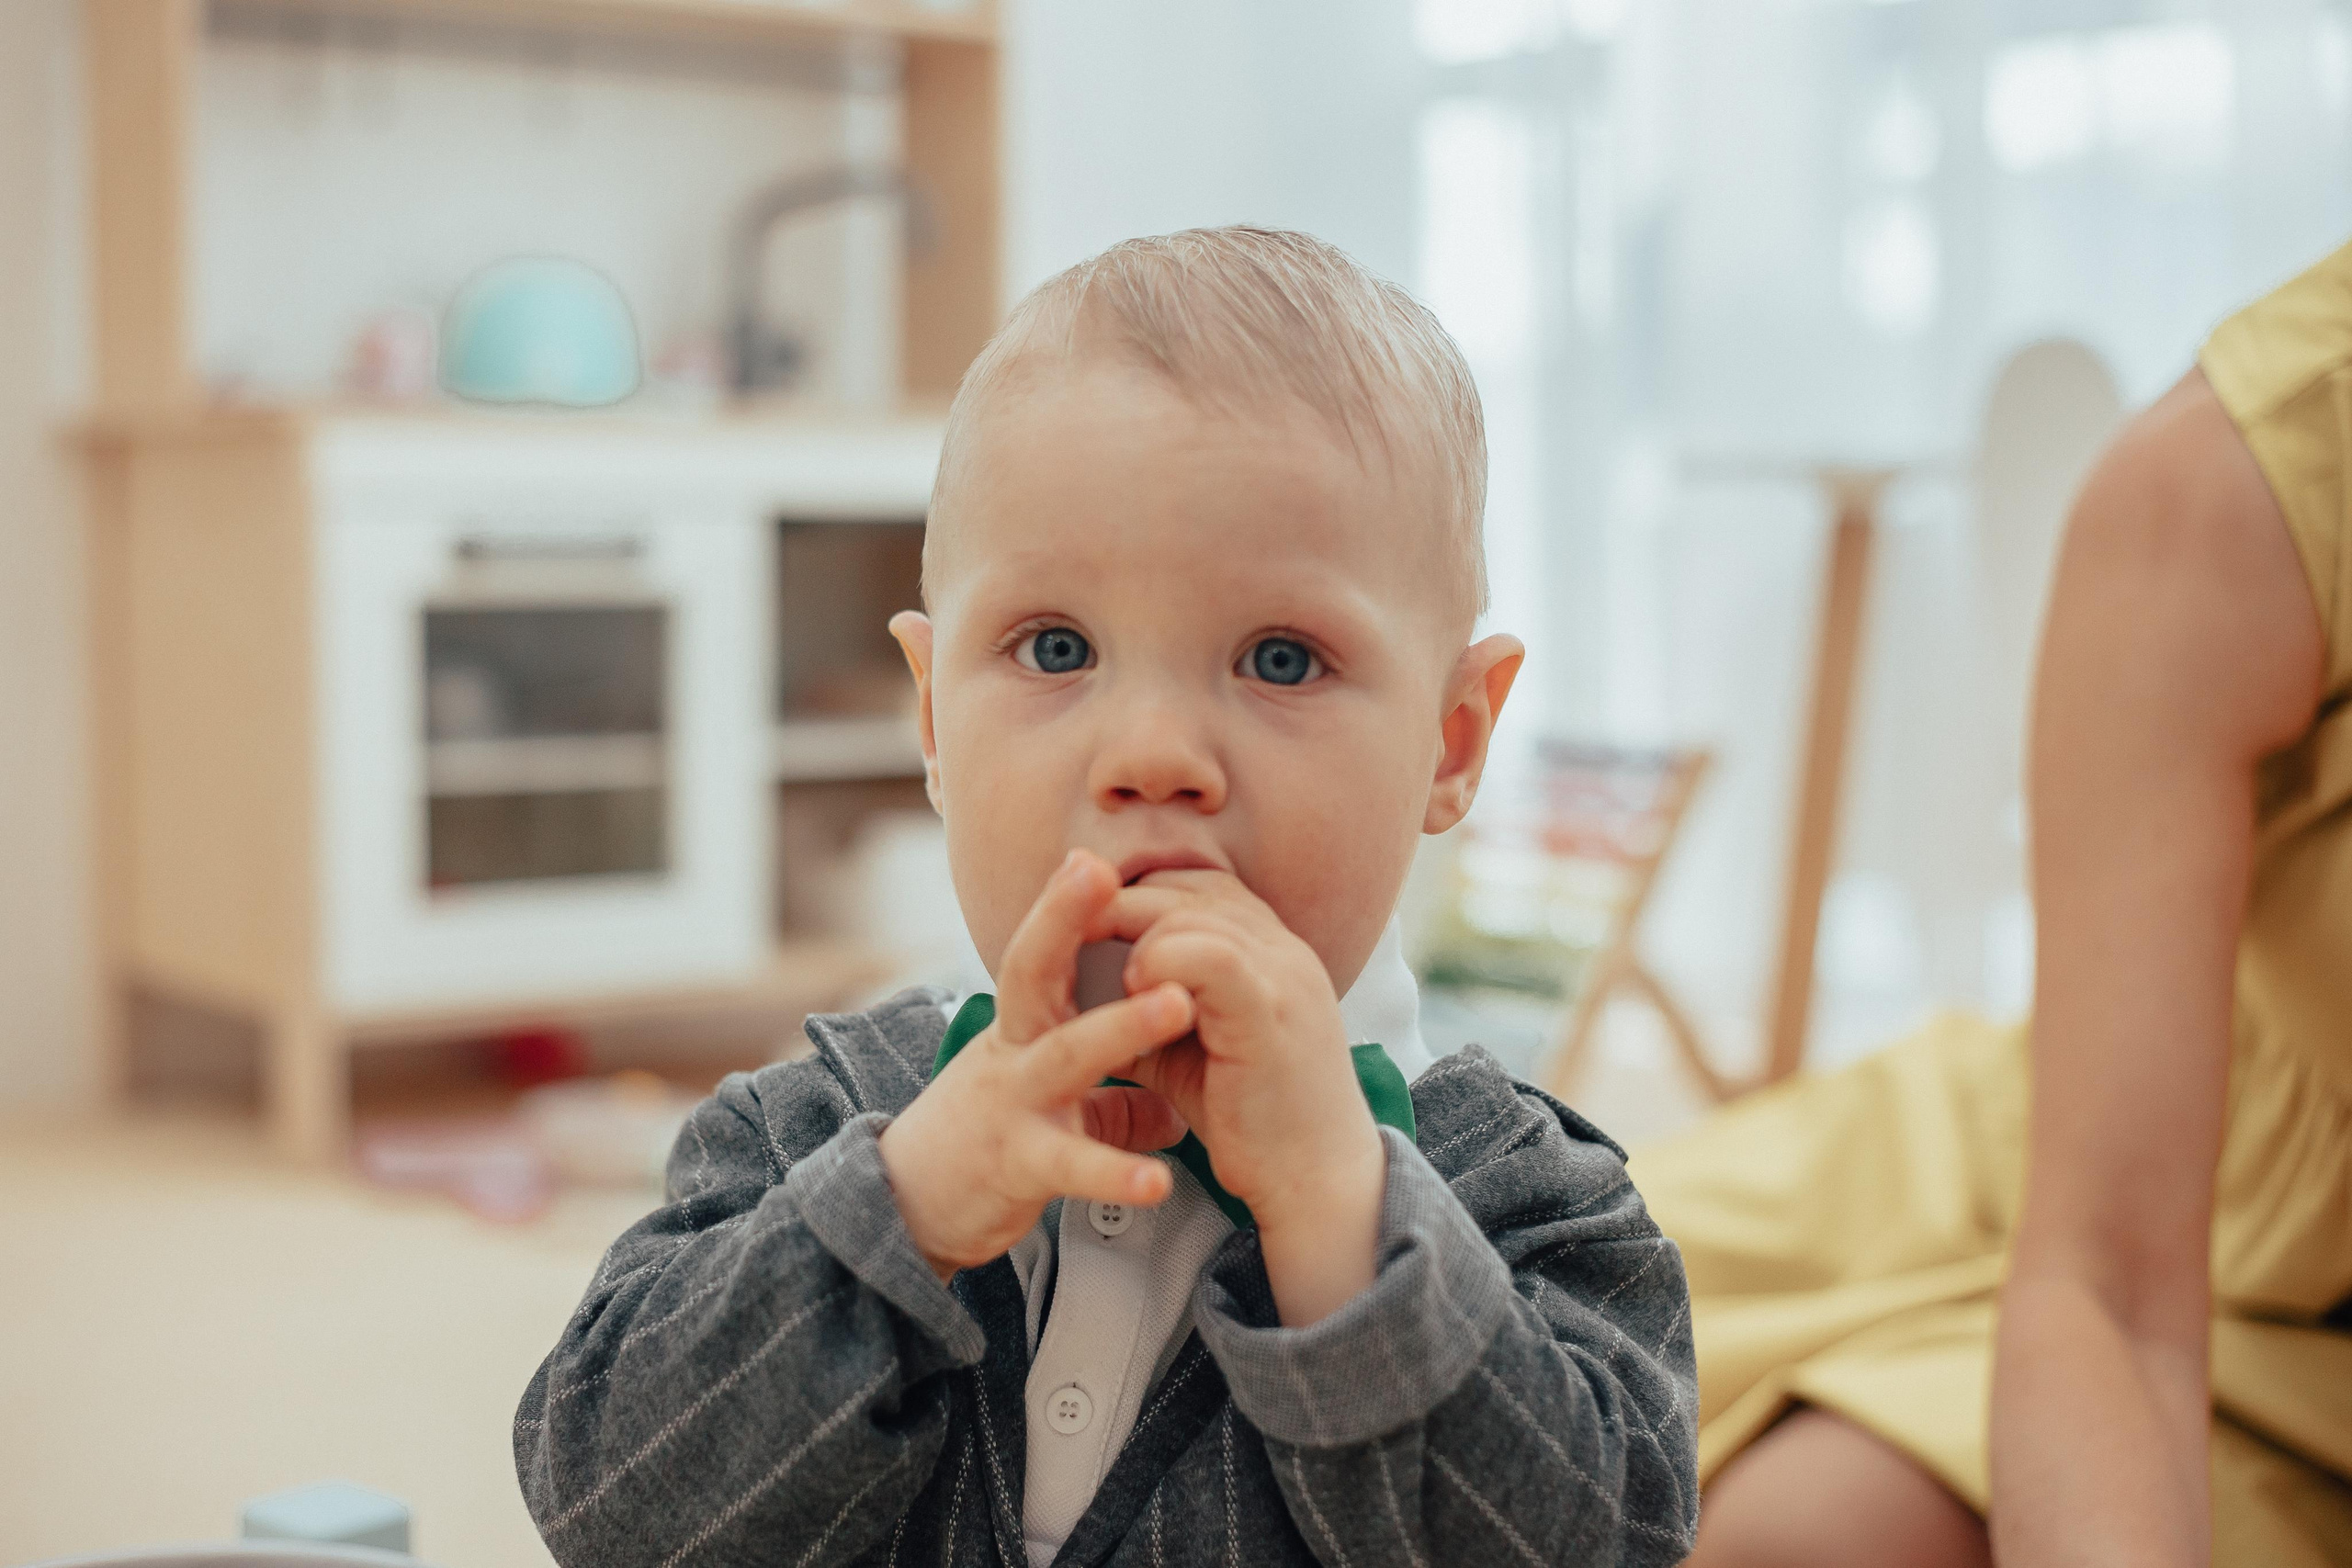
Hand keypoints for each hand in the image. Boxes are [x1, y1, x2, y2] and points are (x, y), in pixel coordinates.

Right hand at [878, 850, 1194, 1278]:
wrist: (906, 1212)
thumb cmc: (983, 1145)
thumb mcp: (1046, 1109)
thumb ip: (1113, 1105)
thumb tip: (1175, 1111)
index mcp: (1021, 1029)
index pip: (1041, 953)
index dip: (1065, 905)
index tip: (1097, 857)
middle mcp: (1011, 1053)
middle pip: (1030, 971)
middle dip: (1063, 918)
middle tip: (1107, 873)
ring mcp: (1010, 1103)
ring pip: (1064, 1055)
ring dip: (1122, 1025)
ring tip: (1179, 1004)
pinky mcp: (1014, 1163)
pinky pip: (1069, 1164)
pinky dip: (1114, 1172)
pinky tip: (1159, 1181)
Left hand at [1104, 870, 1386, 1322]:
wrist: (1317, 1180)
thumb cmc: (1253, 1116)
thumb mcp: (1193, 1044)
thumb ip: (1152, 1003)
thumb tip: (1086, 984)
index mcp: (1272, 950)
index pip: (1200, 883)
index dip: (1141, 894)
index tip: (1090, 924)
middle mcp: (1284, 949)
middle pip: (1189, 886)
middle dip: (1122, 904)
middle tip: (1075, 938)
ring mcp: (1282, 975)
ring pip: (1191, 911)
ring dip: (1139, 940)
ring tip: (1120, 987)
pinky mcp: (1269, 1013)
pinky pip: (1206, 956)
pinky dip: (1159, 965)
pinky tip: (1138, 999)